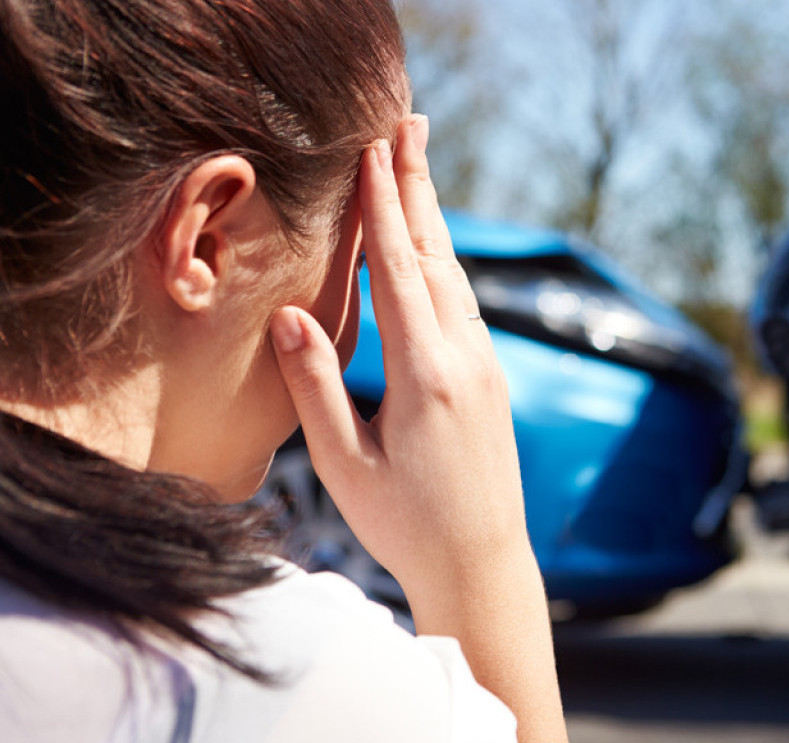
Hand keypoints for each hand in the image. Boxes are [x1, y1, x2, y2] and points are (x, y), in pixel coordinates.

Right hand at [269, 114, 573, 742]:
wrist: (482, 563)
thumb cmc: (405, 525)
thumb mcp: (344, 464)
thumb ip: (316, 385)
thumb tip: (289, 314)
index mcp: (426, 376)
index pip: (400, 272)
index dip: (383, 207)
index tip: (373, 150)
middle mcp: (467, 360)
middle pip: (437, 256)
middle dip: (417, 187)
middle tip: (408, 124)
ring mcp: (486, 367)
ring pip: (456, 277)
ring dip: (432, 219)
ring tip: (416, 167)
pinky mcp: (491, 380)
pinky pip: (465, 305)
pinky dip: (443, 263)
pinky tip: (432, 249)